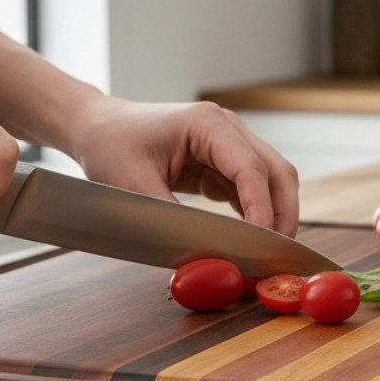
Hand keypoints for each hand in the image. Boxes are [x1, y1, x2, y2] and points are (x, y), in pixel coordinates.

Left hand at [65, 97, 299, 235]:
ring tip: (266, 254)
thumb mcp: (134, 187)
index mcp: (207, 123)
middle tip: (276, 257)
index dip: (261, 210)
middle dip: (282, 215)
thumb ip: (172, 221)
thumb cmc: (111, 146)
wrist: (97, 128)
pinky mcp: (222, 161)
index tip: (262, 246)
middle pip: (276, 172)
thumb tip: (204, 256)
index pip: (251, 169)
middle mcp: (227, 128)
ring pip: (271, 181)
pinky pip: (251, 189)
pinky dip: (255, 214)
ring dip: (273, 216)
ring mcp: (229, 143)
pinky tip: (248, 241)